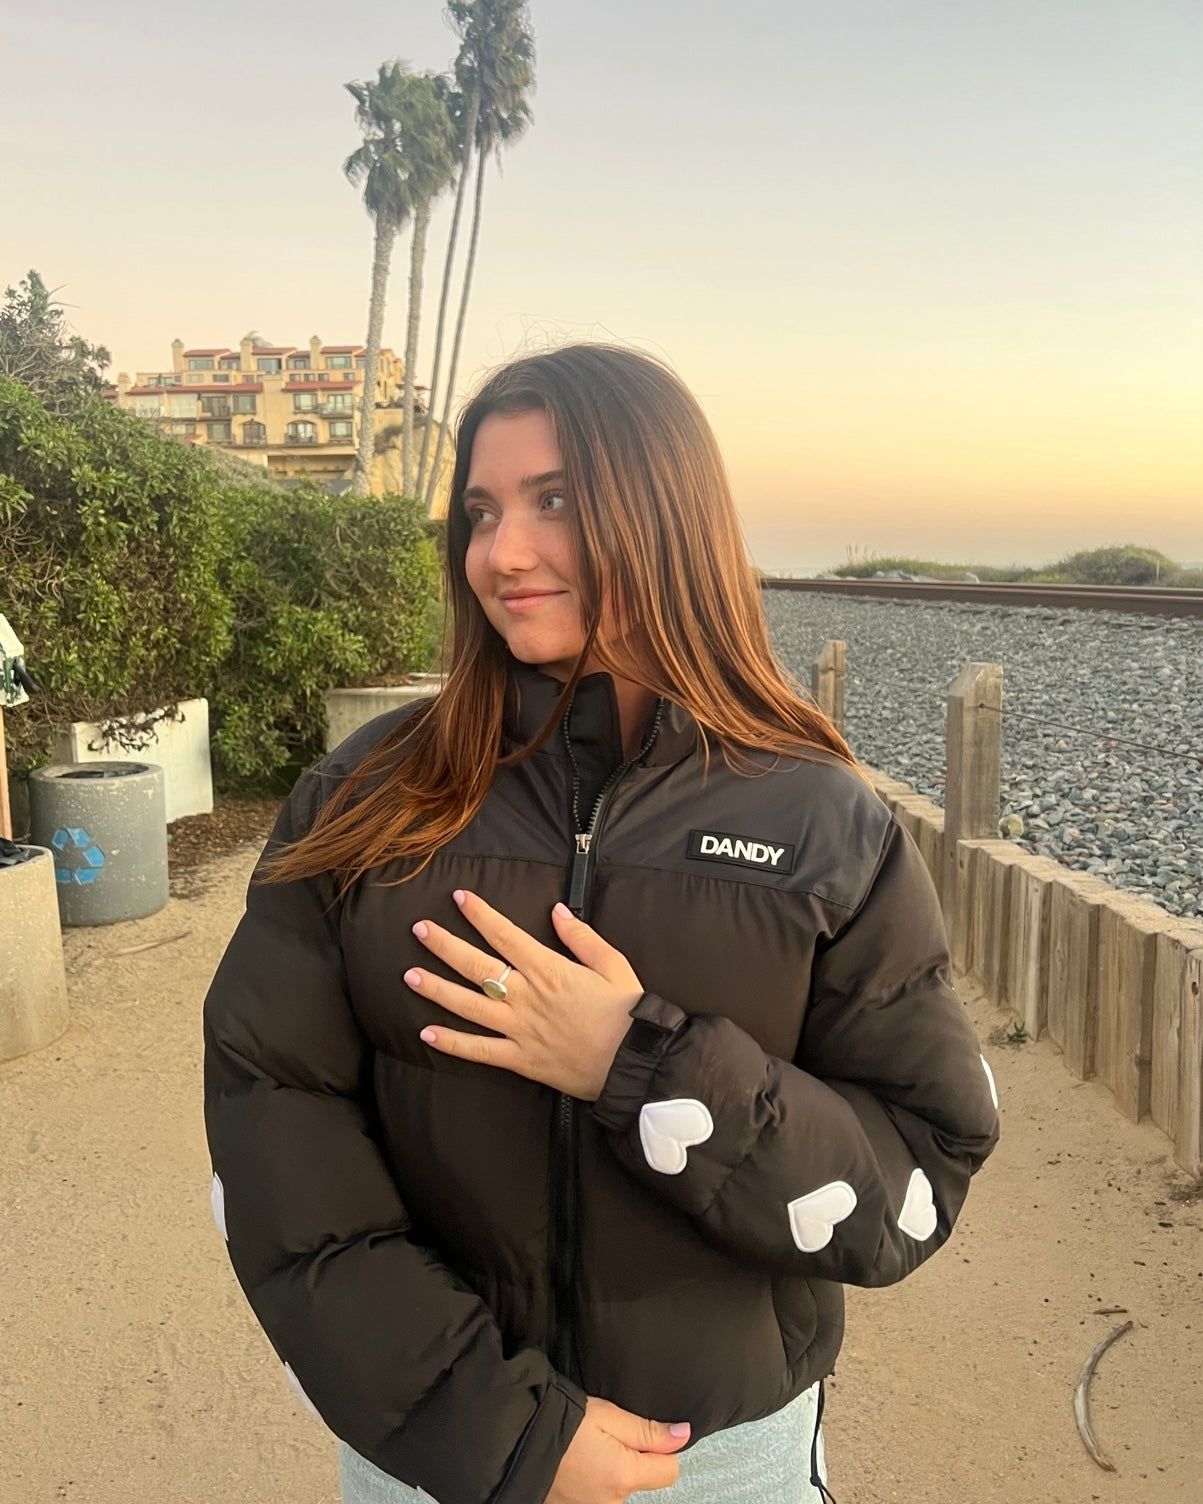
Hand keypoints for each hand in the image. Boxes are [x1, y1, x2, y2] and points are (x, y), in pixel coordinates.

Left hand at [404, 890, 642, 1099]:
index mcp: (549, 970)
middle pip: (477, 966)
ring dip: (437, 990)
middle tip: (419, 930)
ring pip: (469, 1006)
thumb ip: (582, 937)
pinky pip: (479, 1051)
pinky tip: (426, 1033)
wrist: (633, 1063)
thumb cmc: (627, 1012)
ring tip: (410, 976)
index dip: (480, 915)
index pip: (506, 935)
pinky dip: (452, 1043)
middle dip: (445, 945)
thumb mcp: (613, 964)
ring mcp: (520, 1029)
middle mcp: (527, 997)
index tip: (459, 898)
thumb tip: (557, 911)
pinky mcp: (520, 1059)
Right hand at [546, 1398, 688, 1503]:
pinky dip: (591, 1482)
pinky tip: (575, 1466)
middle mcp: (611, 1503)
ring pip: (618, 1489)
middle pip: (641, 1481)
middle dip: (631, 1460)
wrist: (515, 1440)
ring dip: (610, 1472)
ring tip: (585, 1450)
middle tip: (603, 1438)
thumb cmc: (560, 1422)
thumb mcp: (608, 1416)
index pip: (669, 1471)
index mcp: (623, 1476)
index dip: (660, 1449)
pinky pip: (597, 1497)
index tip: (639, 1436)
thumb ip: (648, 1431)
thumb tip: (682, 1435)